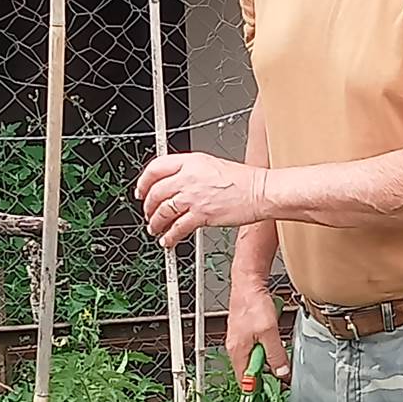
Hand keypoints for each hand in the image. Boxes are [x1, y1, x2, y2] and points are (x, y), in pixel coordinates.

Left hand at [133, 153, 266, 247]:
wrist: (261, 191)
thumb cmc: (244, 180)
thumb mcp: (212, 165)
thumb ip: (191, 172)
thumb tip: (175, 184)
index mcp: (191, 161)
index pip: (155, 168)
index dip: (144, 182)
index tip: (142, 191)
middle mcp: (188, 177)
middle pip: (155, 192)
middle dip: (148, 206)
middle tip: (148, 214)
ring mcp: (194, 197)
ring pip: (162, 211)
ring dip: (156, 223)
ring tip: (155, 229)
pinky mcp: (201, 215)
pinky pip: (177, 228)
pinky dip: (169, 236)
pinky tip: (168, 240)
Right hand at [226, 279, 289, 383]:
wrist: (249, 282)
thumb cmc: (253, 303)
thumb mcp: (269, 332)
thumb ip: (275, 354)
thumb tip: (281, 372)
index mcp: (238, 352)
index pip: (245, 381)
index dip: (258, 390)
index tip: (272, 395)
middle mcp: (236, 348)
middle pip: (251, 372)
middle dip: (266, 376)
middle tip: (282, 377)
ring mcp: (240, 341)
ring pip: (255, 360)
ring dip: (268, 361)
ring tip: (280, 359)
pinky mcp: (246, 333)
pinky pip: (257, 349)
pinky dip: (266, 350)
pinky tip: (274, 343)